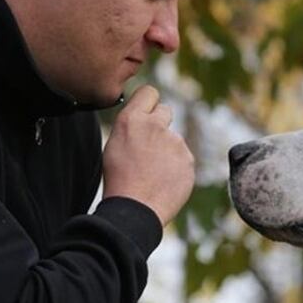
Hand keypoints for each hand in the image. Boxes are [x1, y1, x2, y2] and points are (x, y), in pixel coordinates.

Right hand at [102, 85, 194, 226]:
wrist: (136, 210)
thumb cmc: (119, 180)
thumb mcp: (114, 144)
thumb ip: (132, 125)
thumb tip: (143, 116)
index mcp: (132, 119)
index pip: (150, 92)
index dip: (148, 103)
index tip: (146, 114)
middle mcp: (156, 126)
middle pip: (165, 110)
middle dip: (159, 124)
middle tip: (148, 147)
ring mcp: (176, 143)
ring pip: (174, 139)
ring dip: (167, 150)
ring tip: (152, 173)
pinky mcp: (189, 160)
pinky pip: (183, 158)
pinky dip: (176, 167)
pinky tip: (163, 181)